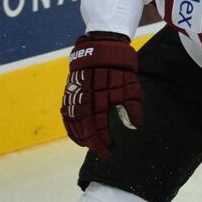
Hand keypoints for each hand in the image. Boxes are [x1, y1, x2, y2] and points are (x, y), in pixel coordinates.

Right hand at [61, 33, 142, 158]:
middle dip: (92, 143)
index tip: (110, 152)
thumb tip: (135, 126)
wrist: (102, 48)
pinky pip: (66, 111)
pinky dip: (70, 124)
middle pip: (84, 128)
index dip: (102, 142)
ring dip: (79, 136)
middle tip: (102, 153)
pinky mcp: (70, 90)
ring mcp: (75, 94)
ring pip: (73, 121)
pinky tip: (76, 133)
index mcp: (100, 100)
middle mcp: (84, 99)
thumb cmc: (121, 70)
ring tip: (88, 145)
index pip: (98, 128)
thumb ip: (133, 107)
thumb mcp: (132, 88)